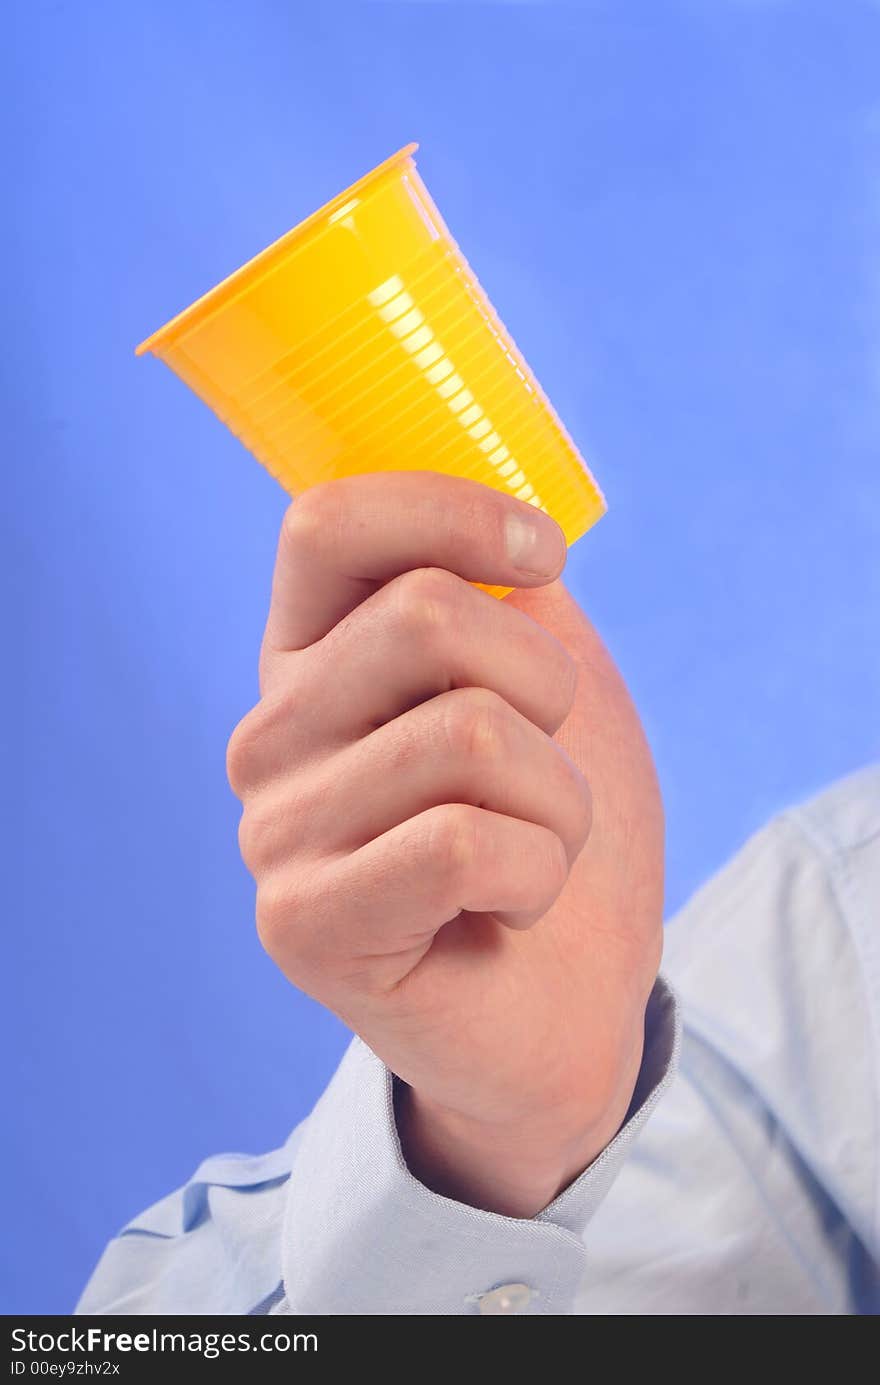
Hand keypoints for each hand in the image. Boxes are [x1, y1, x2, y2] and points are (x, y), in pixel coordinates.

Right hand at [226, 471, 663, 1216]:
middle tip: (547, 763)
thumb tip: (510, 518)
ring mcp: (275, 830)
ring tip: (530, 850)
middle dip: (547, 684)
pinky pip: (464, 843)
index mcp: (312, 657)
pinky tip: (508, 909)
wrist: (566, 1003)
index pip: (326, 524)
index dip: (453, 512)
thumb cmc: (549, 828)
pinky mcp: (303, 924)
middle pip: (427, 617)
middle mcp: (271, 733)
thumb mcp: (545, 686)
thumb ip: (507, 595)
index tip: (545, 558)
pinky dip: (538, 871)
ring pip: (471, 734)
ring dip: (559, 798)